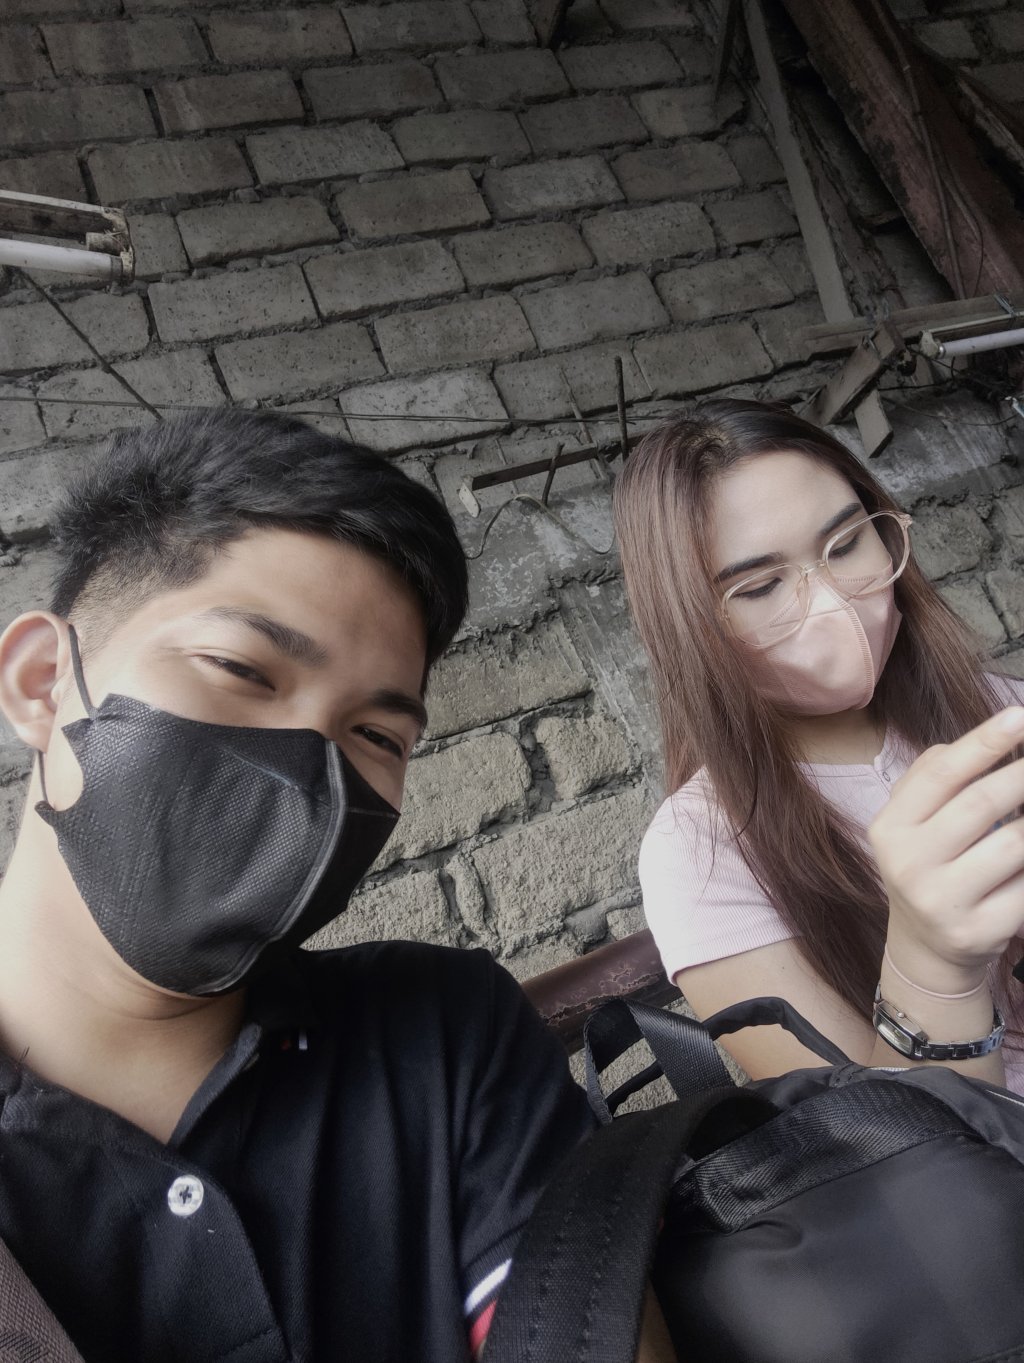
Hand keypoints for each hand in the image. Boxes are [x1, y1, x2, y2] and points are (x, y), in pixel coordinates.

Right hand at [868, 706, 1023, 989]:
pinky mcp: (977, 931)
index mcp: (891, 828)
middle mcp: (908, 864)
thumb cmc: (931, 863)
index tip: (1021, 716)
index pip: (940, 774)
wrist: (926, 948)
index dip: (983, 741)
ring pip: (1013, 845)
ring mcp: (942, 901)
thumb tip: (993, 740)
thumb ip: (937, 777)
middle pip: (981, 804)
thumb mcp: (914, 821)